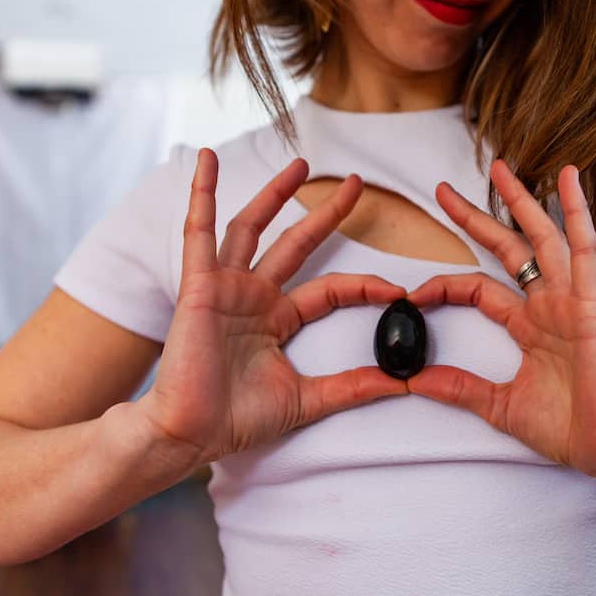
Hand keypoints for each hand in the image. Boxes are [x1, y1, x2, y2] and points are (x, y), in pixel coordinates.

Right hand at [138, 148, 408, 463]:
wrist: (191, 433)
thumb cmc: (238, 419)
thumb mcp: (307, 400)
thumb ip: (353, 387)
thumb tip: (404, 383)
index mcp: (279, 319)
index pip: (330, 290)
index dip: (364, 286)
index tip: (398, 290)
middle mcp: (255, 296)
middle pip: (297, 243)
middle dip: (326, 214)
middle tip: (355, 183)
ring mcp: (226, 287)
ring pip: (253, 227)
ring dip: (274, 193)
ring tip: (300, 163)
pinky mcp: (199, 285)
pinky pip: (198, 231)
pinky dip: (202, 194)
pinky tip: (208, 161)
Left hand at [404, 159, 595, 484]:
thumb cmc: (571, 428)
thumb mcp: (501, 406)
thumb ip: (460, 388)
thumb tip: (415, 380)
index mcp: (528, 327)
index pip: (478, 288)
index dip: (445, 283)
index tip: (414, 293)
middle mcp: (547, 306)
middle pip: (506, 249)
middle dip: (474, 218)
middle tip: (441, 191)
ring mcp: (570, 300)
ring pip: (541, 238)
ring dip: (521, 201)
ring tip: (500, 167)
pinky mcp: (591, 303)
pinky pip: (584, 248)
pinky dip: (576, 211)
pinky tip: (567, 178)